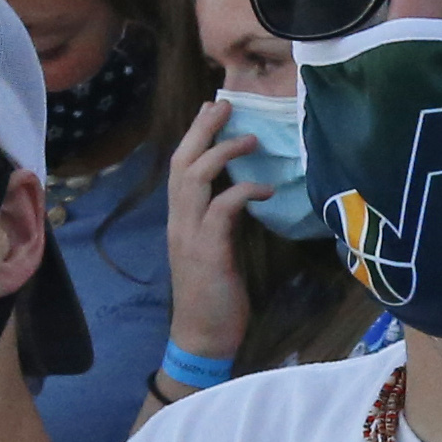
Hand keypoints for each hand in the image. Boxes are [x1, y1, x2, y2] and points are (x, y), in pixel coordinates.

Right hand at [162, 99, 261, 378]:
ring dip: (221, 153)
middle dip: (201, 130)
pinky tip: (263, 187)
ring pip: (194, 179)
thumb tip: (239, 194)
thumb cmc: (214, 297)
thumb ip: (220, 221)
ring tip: (248, 137)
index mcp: (180, 220)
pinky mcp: (208, 251)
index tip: (211, 110)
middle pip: (181, 163)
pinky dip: (241, 192)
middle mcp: (179, 222)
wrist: (202, 338)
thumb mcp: (215, 251)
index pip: (180, 168)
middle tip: (222, 104)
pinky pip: (221, 209)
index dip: (194, 137)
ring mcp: (189, 235)